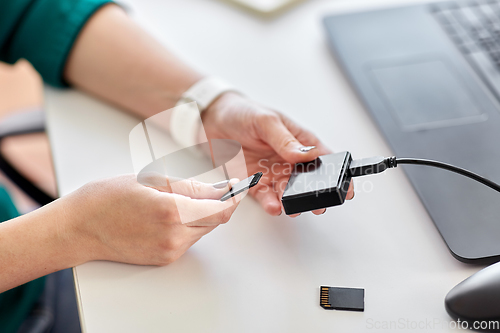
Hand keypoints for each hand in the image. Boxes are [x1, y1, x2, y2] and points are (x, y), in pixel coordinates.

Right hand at [63, 175, 239, 265]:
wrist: (80, 227)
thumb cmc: (109, 197)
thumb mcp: (152, 180)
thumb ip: (191, 186)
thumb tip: (219, 189)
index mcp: (171, 211)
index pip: (221, 208)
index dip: (235, 196)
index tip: (241, 185)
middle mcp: (174, 236)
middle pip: (216, 220)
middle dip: (221, 203)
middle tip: (218, 187)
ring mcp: (170, 250)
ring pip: (204, 230)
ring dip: (205, 213)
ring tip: (184, 198)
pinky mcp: (164, 258)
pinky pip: (189, 239)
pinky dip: (190, 224)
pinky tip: (173, 213)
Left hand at [201, 93, 353, 216]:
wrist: (213, 121)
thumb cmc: (243, 113)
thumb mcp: (266, 121)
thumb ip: (285, 140)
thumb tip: (305, 154)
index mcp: (300, 142)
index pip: (325, 160)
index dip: (338, 175)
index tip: (345, 188)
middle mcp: (290, 161)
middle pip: (309, 183)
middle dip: (315, 195)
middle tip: (318, 204)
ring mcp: (274, 174)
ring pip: (289, 194)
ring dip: (292, 202)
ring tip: (293, 208)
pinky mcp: (255, 184)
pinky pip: (266, 197)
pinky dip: (271, 204)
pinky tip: (274, 206)